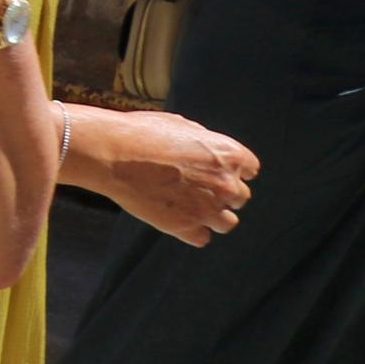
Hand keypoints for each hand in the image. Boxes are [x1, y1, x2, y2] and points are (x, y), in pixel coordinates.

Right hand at [65, 104, 257, 246]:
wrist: (113, 154)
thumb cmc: (141, 133)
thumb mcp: (180, 125)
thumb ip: (203, 142)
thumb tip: (204, 149)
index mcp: (230, 155)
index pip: (250, 170)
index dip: (233, 170)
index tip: (217, 172)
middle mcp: (226, 184)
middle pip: (240, 197)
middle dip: (221, 193)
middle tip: (196, 188)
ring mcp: (207, 208)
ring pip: (227, 223)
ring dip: (212, 216)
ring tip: (190, 208)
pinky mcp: (186, 227)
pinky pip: (202, 238)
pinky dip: (192, 231)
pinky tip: (176, 219)